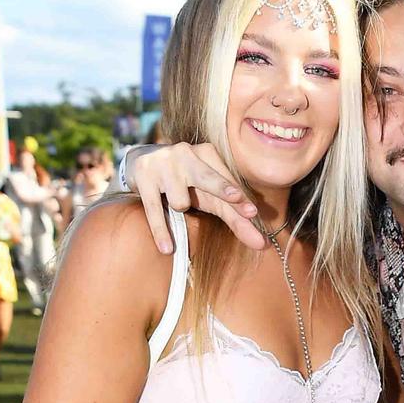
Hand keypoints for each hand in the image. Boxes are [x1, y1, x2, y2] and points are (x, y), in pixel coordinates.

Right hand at [125, 143, 262, 252]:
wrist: (143, 162)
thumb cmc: (187, 182)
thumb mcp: (210, 195)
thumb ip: (235, 217)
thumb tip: (260, 243)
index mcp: (208, 153)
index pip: (228, 182)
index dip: (240, 199)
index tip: (252, 212)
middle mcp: (187, 153)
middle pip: (209, 179)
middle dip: (223, 189)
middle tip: (236, 199)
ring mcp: (164, 164)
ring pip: (181, 201)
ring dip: (179, 208)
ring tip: (173, 201)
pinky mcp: (145, 177)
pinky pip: (155, 210)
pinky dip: (161, 230)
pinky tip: (167, 249)